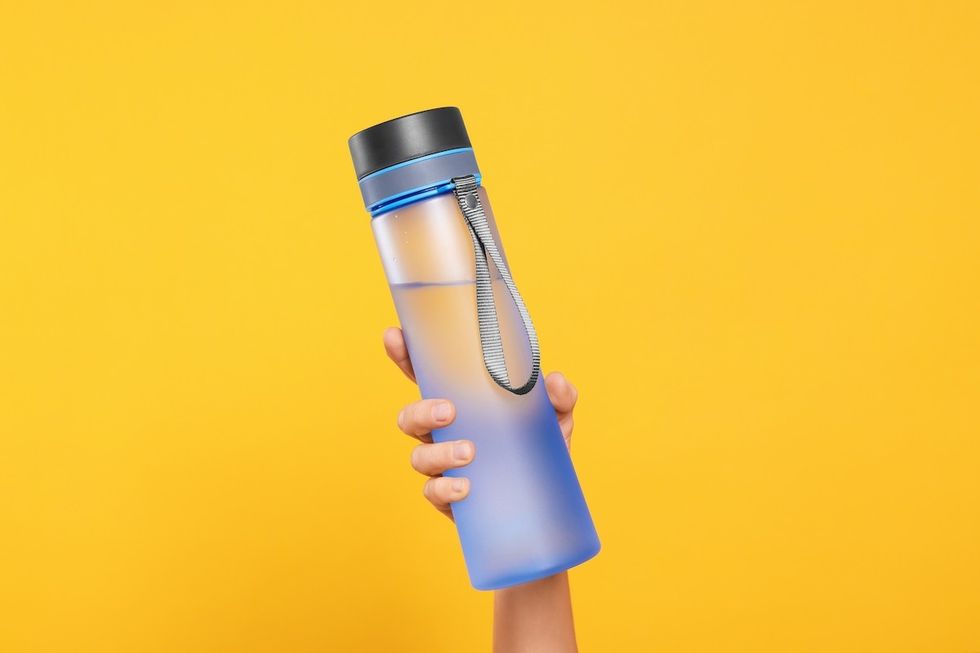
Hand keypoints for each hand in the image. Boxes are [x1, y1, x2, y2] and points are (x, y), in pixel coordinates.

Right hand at [383, 326, 578, 519]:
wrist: (545, 506)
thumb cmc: (541, 450)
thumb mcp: (555, 420)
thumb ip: (560, 398)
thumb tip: (554, 381)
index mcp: (462, 404)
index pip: (425, 377)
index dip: (405, 356)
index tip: (395, 336)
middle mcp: (444, 433)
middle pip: (411, 417)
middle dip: (422, 411)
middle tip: (449, 411)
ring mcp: (443, 465)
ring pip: (418, 457)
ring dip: (438, 453)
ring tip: (469, 452)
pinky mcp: (450, 497)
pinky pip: (433, 491)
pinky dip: (445, 488)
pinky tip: (465, 487)